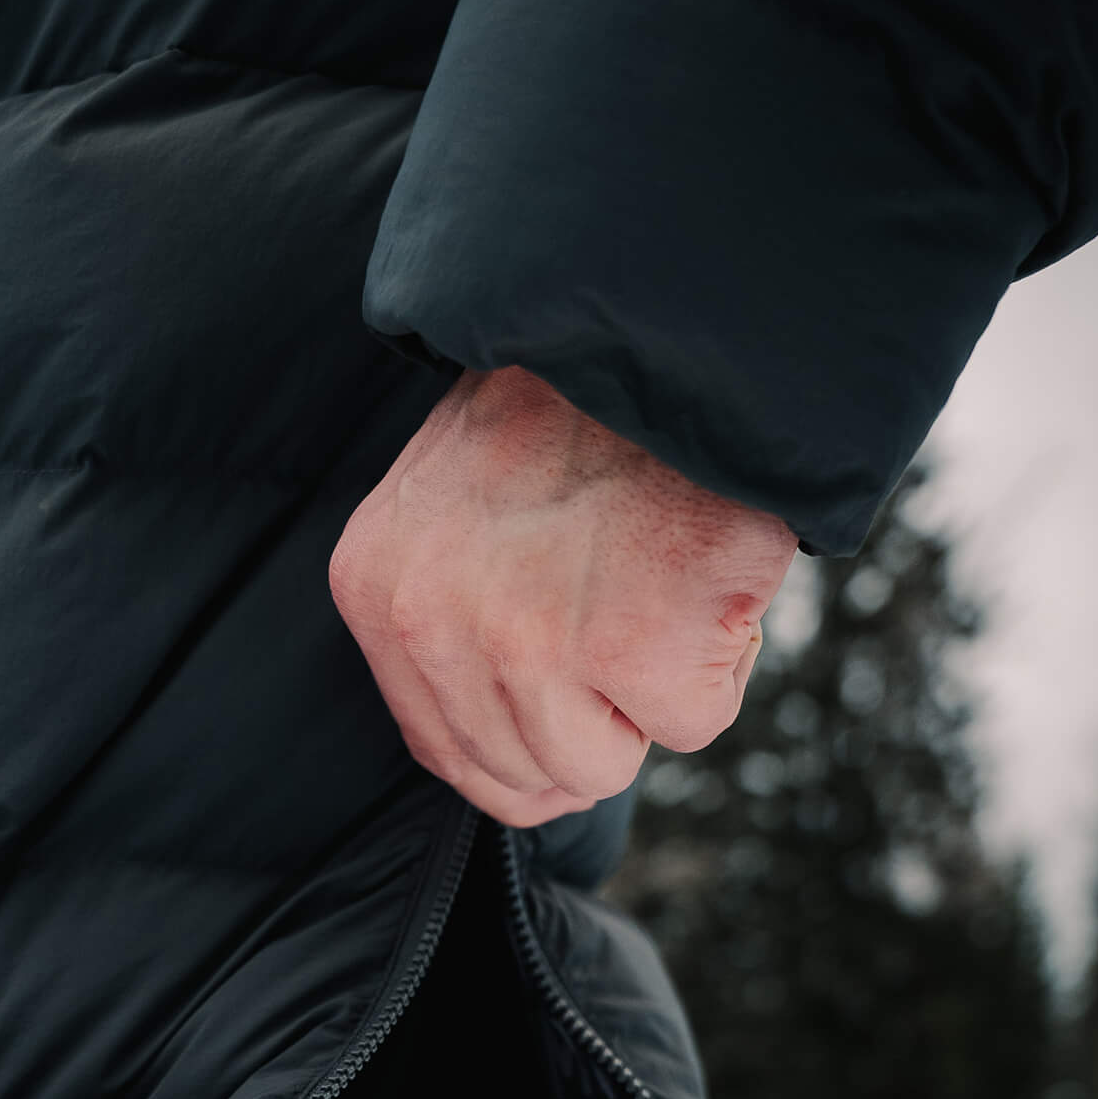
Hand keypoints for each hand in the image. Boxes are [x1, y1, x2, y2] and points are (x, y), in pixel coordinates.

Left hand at [330, 367, 795, 826]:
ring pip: (601, 765)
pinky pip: (691, 725)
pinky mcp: (636, 648)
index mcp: (377, 589)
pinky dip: (720, 664)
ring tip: (659, 587)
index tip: (573, 710)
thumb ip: (449, 616)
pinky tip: (703, 579)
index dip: (522, 751)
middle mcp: (433, 624)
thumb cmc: (579, 414)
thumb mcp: (452, 502)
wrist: (667, 326)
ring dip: (652, 695)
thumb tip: (509, 765)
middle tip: (625, 618)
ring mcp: (529, 642)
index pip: (446, 750)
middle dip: (592, 722)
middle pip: (525, 772)